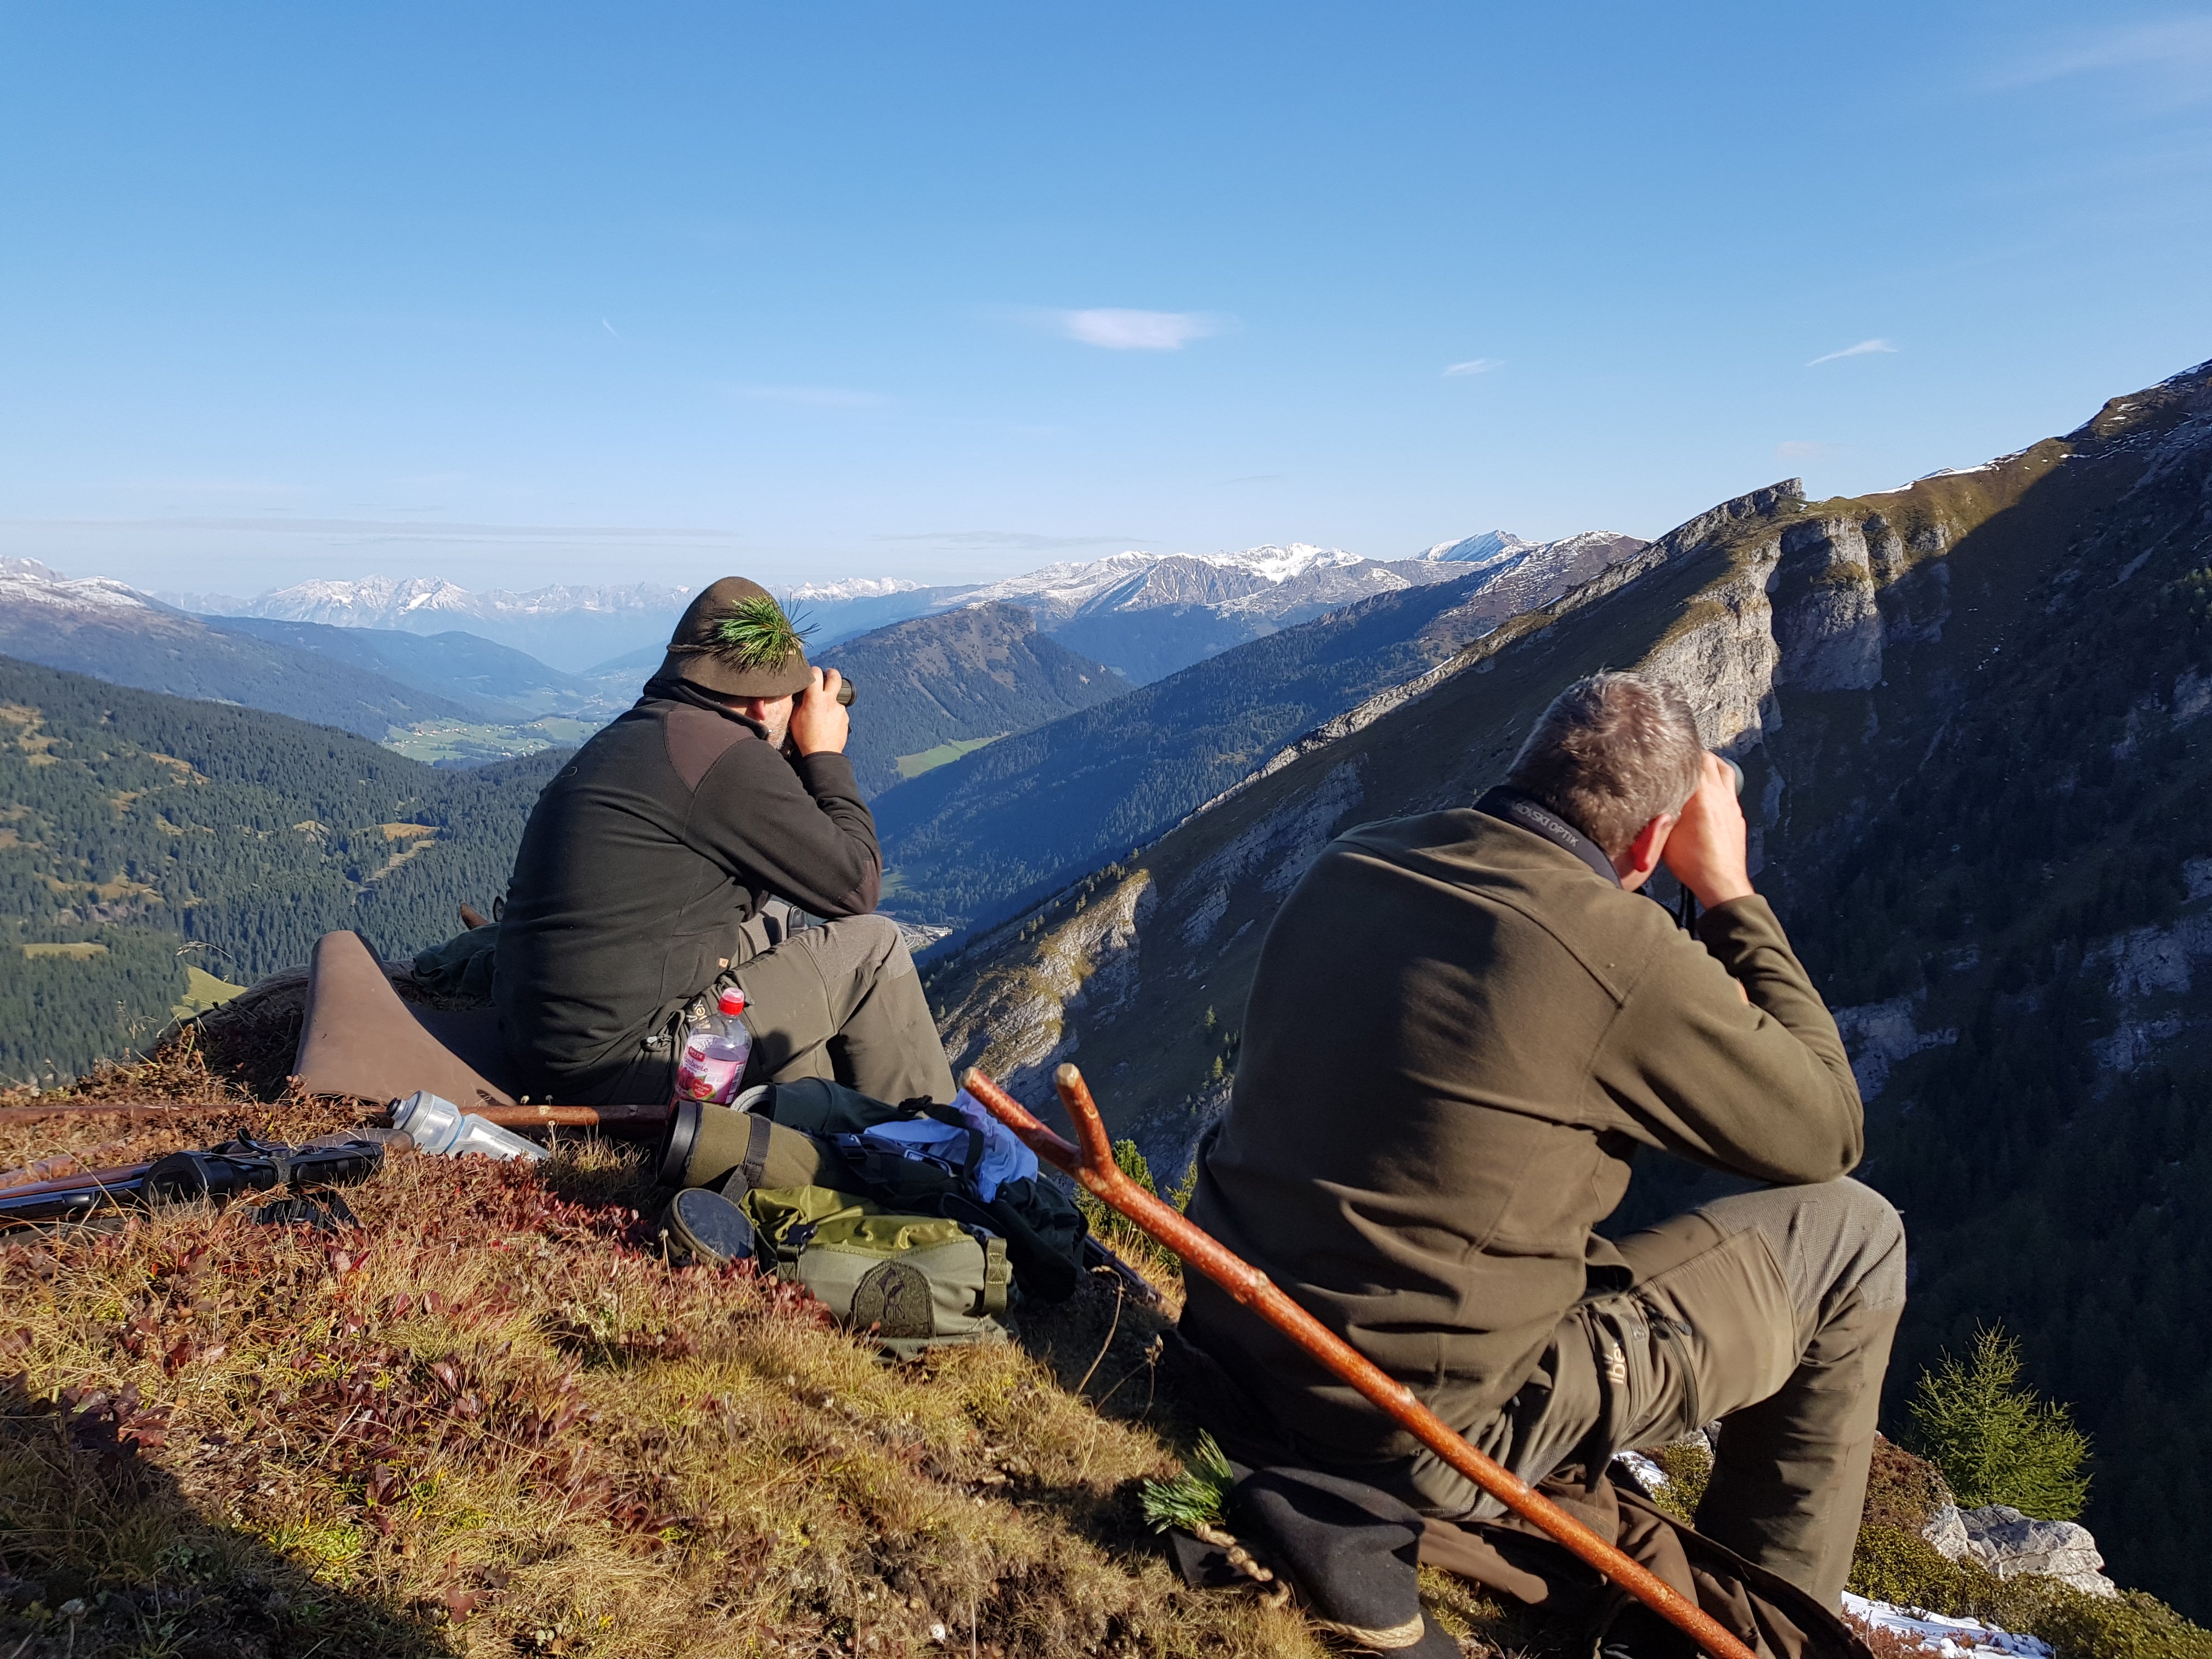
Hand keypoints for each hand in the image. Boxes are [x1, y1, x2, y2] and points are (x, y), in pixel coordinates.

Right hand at [788, 667, 849, 756]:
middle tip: (828, 674)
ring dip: (830, 699)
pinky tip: (827, 722)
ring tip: (822, 711)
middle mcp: (830, 701)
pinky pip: (839, 711)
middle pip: (835, 677)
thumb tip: (801, 696)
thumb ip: (799, 703)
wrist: (822, 753)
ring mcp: (840, 709)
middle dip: (831, 673)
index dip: (813, 671)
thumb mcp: (795, 718)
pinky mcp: (845, 718)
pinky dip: (834, 713)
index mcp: (816, 698)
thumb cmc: (806, 737)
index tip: (811, 674)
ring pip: (836, 697)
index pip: (816, 673)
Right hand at [1661, 752, 1753, 908]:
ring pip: (1725, 771)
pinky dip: (1719, 782)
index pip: (1695, 758)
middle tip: (1681, 755)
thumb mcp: (1665, 835)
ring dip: (1712, 764)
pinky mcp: (1737, 815)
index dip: (1682, 751)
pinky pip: (1730, 788)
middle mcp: (1720, 795)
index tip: (1671, 747)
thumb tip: (1652, 797)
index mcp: (1701, 795)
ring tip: (1698, 766)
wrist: (1721, 882)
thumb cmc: (1693, 863)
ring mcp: (1732, 804)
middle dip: (1697, 754)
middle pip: (1711, 760)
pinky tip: (1709, 792)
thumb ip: (1660, 812)